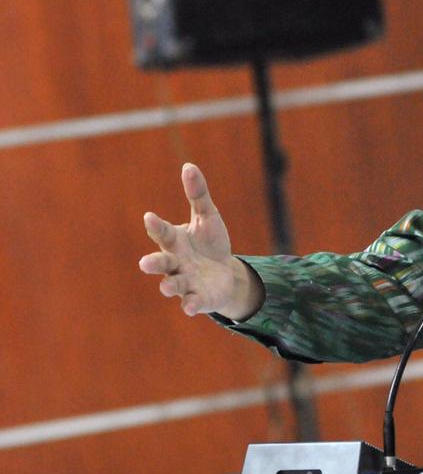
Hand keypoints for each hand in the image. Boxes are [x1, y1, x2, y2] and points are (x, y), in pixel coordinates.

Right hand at [138, 163, 262, 319]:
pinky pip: (192, 303)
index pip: (163, 232)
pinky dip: (191, 305)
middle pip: (160, 262)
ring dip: (169, 286)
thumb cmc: (210, 243)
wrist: (225, 273)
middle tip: (145, 263)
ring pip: (172, 285)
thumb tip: (189, 166)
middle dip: (153, 263)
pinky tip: (191, 307)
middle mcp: (175, 262)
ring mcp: (185, 282)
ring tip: (167, 287)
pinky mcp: (199, 298)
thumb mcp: (207, 217)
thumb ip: (197, 194)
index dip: (156, 225)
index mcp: (174, 241)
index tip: (149, 216)